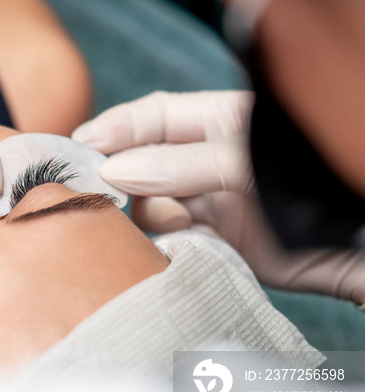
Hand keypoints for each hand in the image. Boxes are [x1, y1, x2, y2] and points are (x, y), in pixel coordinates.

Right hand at [73, 90, 364, 305]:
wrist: (360, 247)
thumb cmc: (311, 183)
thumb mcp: (245, 160)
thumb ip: (182, 164)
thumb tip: (114, 171)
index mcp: (218, 125)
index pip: (153, 118)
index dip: (114, 128)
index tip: (80, 147)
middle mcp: (206, 165)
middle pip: (142, 167)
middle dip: (123, 179)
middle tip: (102, 193)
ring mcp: (210, 207)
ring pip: (152, 210)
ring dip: (155, 218)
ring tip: (181, 225)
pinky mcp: (214, 249)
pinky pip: (172, 245)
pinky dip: (169, 249)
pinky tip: (183, 248)